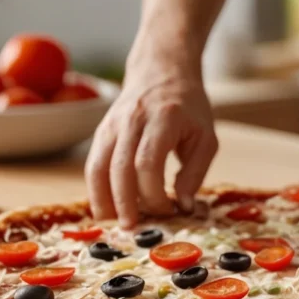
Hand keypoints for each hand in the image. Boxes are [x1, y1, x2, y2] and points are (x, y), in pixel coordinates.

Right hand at [85, 39, 216, 225]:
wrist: (162, 69)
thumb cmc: (189, 107)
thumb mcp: (206, 137)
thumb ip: (196, 173)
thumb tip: (183, 207)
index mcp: (163, 119)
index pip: (148, 163)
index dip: (154, 194)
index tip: (168, 210)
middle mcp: (132, 120)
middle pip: (119, 168)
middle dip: (125, 203)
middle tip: (134, 229)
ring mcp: (112, 124)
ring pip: (97, 167)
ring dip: (103, 200)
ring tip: (114, 223)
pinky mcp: (101, 131)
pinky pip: (92, 164)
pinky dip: (95, 189)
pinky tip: (105, 207)